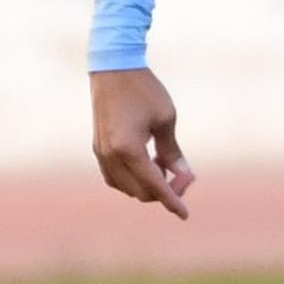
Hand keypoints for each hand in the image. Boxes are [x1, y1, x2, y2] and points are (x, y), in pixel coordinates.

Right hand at [89, 67, 194, 217]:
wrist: (113, 68)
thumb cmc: (144, 91)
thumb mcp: (166, 120)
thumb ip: (173, 152)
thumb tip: (185, 176)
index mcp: (128, 149)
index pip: (153, 185)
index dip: (171, 201)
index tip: (184, 215)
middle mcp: (110, 155)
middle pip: (139, 192)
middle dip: (163, 191)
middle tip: (184, 176)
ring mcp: (100, 152)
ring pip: (125, 187)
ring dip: (147, 185)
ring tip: (167, 166)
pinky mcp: (98, 147)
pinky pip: (114, 176)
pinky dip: (133, 179)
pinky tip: (150, 165)